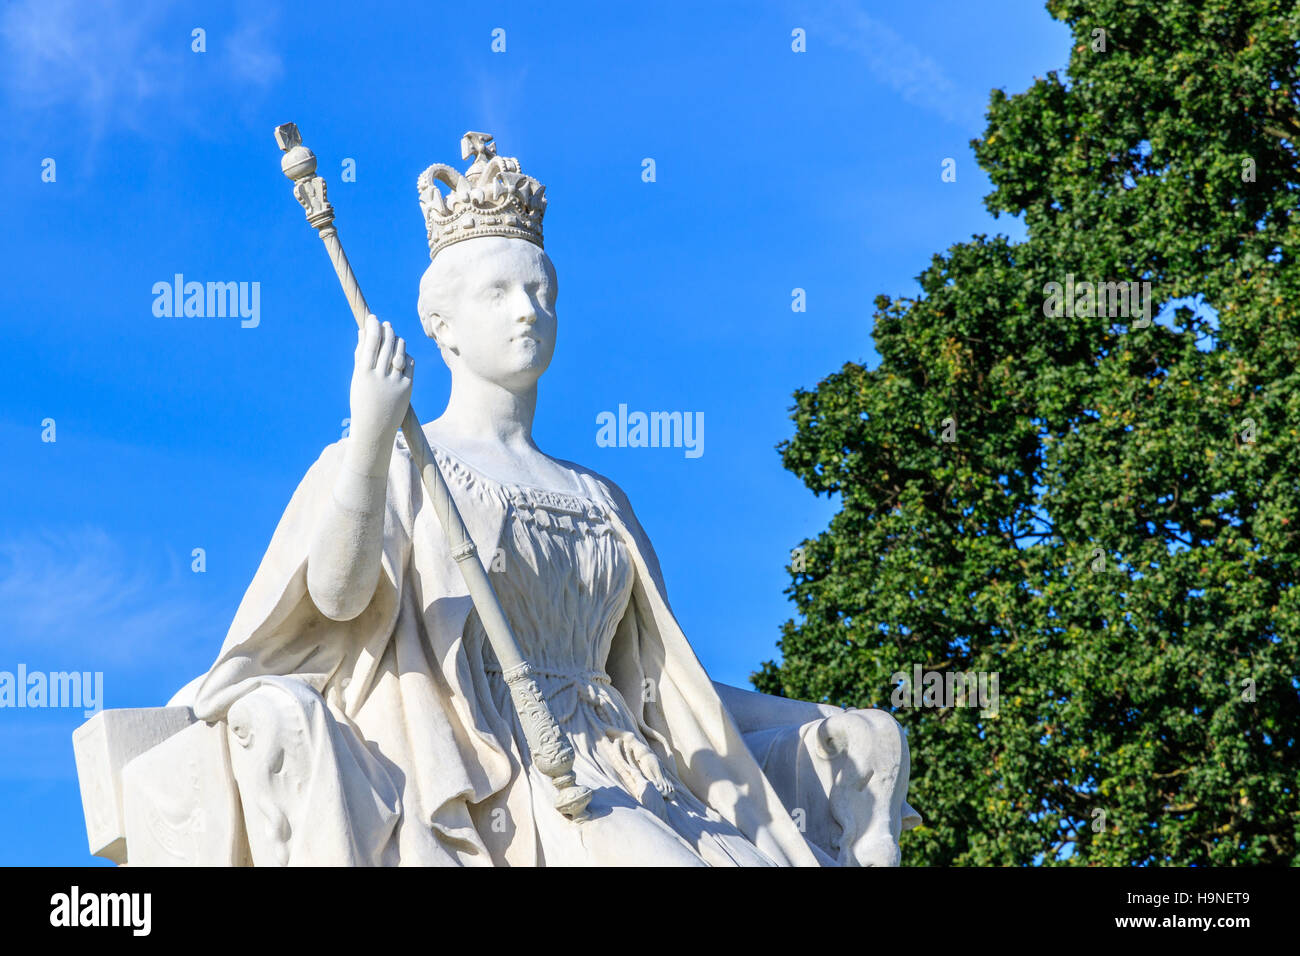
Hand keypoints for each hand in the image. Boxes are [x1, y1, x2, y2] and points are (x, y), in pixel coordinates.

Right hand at [346, 314, 413, 475]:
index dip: (373, 327)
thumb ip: (361, 355)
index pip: (370, 343)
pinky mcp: (408, 387)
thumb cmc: (362, 401)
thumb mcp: (357, 379)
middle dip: (387, 331)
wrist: (375, 429)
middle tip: (387, 324)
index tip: (373, 318)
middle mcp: (380, 377)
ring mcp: (395, 382)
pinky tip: (402, 353)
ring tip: (394, 337)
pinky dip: (407, 355)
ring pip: (400, 351)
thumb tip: (364, 332)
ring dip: (398, 341)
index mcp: (363, 373)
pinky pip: (410, 364)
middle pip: (387, 344)